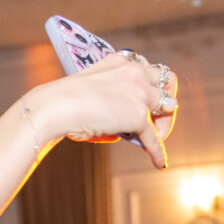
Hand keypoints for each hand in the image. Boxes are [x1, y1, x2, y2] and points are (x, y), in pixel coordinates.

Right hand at [26, 52, 175, 167]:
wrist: (54, 107)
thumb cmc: (63, 102)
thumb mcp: (92, 90)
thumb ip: (113, 102)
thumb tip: (124, 130)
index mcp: (121, 61)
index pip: (150, 68)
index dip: (154, 85)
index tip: (150, 97)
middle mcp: (135, 72)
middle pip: (168, 83)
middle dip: (166, 100)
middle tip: (158, 118)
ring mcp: (139, 93)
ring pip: (169, 107)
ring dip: (165, 123)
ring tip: (157, 138)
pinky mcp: (137, 116)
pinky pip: (154, 137)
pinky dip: (158, 152)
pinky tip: (159, 162)